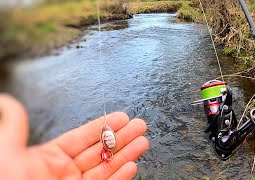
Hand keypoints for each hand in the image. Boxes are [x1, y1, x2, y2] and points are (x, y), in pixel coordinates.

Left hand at [0, 94, 148, 179]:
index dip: (103, 126)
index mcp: (49, 158)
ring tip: (142, 141)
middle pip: (100, 150)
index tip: (121, 116)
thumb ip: (16, 127)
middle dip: (121, 137)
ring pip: (107, 167)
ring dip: (126, 154)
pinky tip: (132, 165)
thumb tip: (8, 100)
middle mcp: (66, 172)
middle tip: (139, 125)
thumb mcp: (8, 154)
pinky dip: (120, 177)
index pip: (82, 138)